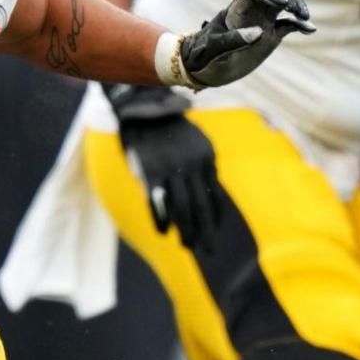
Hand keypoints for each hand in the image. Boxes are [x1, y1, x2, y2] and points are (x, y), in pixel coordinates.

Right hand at [107, 83, 222, 243]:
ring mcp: (170, 169)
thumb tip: (210, 196)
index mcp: (207, 157)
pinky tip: (164, 232)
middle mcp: (192, 165)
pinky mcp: (150, 173)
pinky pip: (158, 202)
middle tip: (209, 250)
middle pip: (201, 205)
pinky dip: (161, 219)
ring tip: (188, 246)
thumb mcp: (194, 144)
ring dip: (186, 230)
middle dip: (205, 230)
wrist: (143, 109)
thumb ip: (201, 168)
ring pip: (182, 208)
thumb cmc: (170, 131)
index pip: (215, 194)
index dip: (216, 216)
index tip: (216, 232)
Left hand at [179, 0, 313, 88]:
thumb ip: (233, 40)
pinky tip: (309, 29)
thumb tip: (258, 33)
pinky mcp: (271, 35)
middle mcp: (251, 12)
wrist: (201, 68)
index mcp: (236, 9)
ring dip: (295, 7)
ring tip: (304, 17)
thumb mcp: (213, 48)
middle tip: (294, 9)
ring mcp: (262, 22)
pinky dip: (299, 25)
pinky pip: (288, 25)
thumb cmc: (202, 54)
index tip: (280, 2)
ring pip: (283, 6)